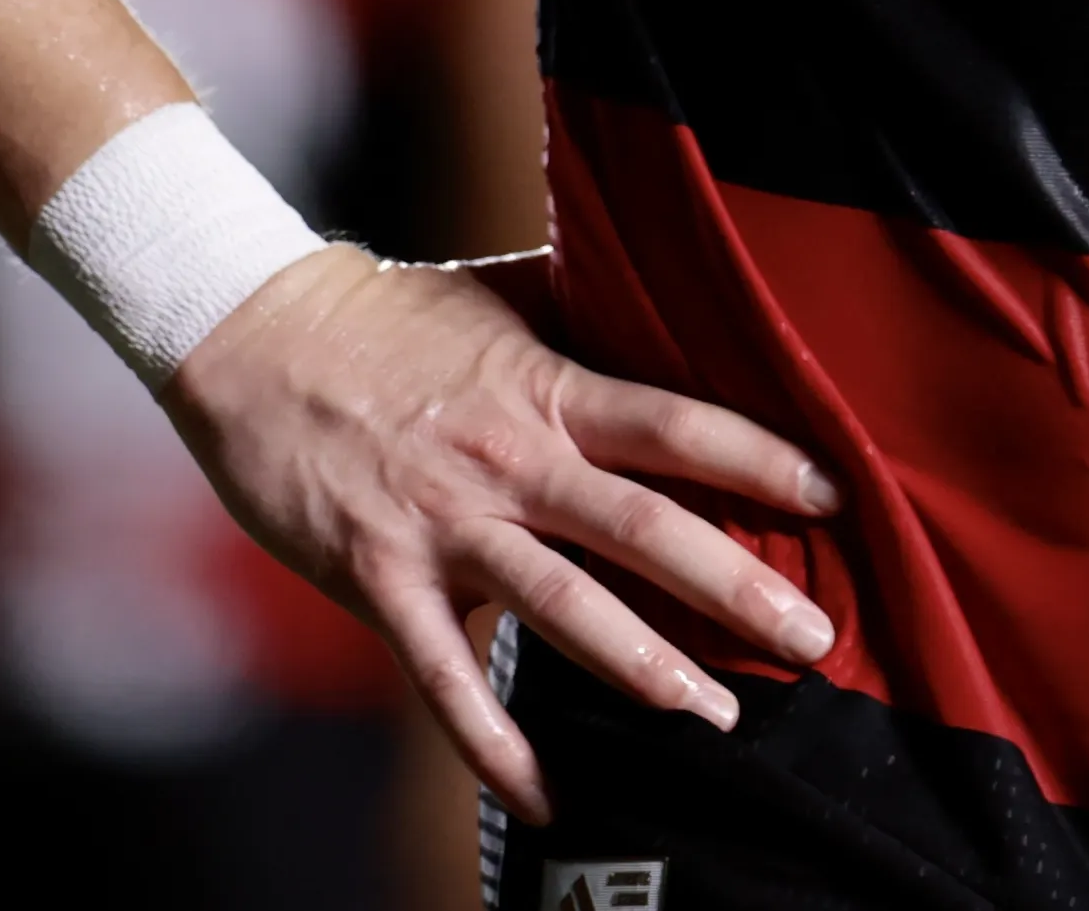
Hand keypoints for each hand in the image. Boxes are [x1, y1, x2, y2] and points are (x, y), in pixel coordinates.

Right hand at [165, 246, 840, 819]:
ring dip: (643, 667)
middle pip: (643, 527)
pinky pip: (446, 680)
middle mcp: (511, 462)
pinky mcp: (380, 578)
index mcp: (549, 388)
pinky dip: (496, 745)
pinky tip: (547, 793)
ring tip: (715, 716)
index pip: (676, 426)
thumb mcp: (502, 296)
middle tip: (812, 637)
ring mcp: (445, 526)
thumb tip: (672, 298)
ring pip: (560, 608)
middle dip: (735, 586)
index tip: (835, 496)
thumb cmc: (386, 314)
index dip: (760, 458)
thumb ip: (584, 310)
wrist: (253, 334)